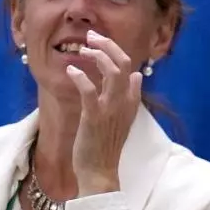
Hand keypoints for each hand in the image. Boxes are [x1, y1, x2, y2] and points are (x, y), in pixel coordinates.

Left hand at [66, 30, 140, 194]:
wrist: (100, 173)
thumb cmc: (107, 146)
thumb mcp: (124, 118)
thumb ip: (131, 96)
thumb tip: (138, 75)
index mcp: (131, 101)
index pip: (130, 67)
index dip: (116, 51)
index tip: (100, 43)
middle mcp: (124, 102)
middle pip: (123, 63)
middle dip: (108, 45)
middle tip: (92, 36)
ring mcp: (110, 109)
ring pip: (111, 71)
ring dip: (97, 55)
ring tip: (84, 47)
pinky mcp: (94, 117)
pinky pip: (89, 90)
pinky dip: (80, 76)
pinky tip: (71, 70)